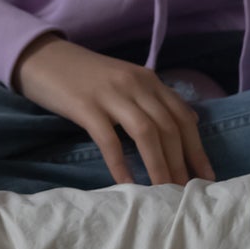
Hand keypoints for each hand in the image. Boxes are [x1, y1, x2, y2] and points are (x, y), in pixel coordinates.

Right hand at [10, 32, 215, 185]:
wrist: (43, 56)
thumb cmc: (85, 74)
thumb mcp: (126, 79)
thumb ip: (155, 98)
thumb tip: (189, 121)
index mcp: (147, 78)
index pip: (182, 115)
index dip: (197, 147)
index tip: (206, 176)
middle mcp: (134, 83)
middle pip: (168, 127)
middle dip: (181, 162)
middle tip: (185, 192)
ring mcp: (110, 93)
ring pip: (145, 132)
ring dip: (159, 165)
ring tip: (164, 191)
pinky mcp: (85, 105)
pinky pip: (109, 139)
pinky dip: (121, 164)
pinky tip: (127, 185)